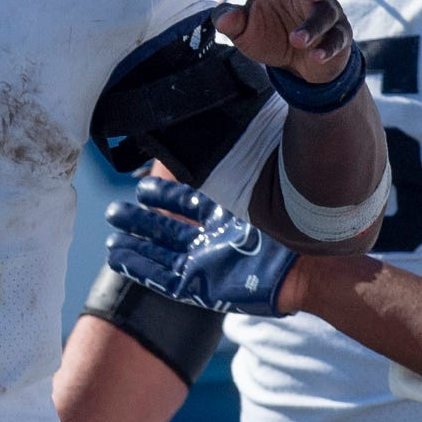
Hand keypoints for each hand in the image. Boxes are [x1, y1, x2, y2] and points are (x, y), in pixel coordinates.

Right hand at [105, 176, 299, 314]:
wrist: (310, 270)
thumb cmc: (295, 233)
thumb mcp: (266, 197)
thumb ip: (245, 175)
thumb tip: (234, 133)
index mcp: (228, 221)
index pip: (188, 205)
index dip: (166, 195)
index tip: (142, 184)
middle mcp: (213, 243)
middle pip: (166, 230)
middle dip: (139, 221)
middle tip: (113, 210)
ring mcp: (206, 266)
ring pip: (160, 252)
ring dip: (134, 242)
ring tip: (111, 233)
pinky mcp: (202, 289)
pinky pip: (162, 278)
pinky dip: (139, 267)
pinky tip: (117, 256)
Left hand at [214, 0, 354, 83]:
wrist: (291, 66)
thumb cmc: (268, 34)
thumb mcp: (243, 29)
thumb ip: (232, 20)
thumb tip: (223, 19)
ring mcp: (329, 14)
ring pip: (326, 14)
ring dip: (312, 27)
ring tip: (296, 40)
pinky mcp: (339, 38)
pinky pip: (336, 39)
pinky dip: (326, 47)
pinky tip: (315, 55)